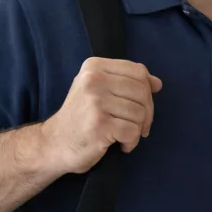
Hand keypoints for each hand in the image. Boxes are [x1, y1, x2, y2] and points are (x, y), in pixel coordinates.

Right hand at [41, 57, 162, 173]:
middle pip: (142, 92)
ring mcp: (95, 102)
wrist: (54, 144)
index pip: (138, 71)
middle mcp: (93, 80)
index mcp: (94, 66)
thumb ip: (126, 83)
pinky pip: (133, 131)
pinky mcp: (99, 124)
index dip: (147, 91)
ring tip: (123, 135)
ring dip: (137, 130)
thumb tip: (157, 83)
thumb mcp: (98, 91)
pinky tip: (120, 145)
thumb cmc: (80, 118)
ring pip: (140, 113)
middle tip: (137, 127)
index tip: (141, 106)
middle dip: (146, 113)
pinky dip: (131, 142)